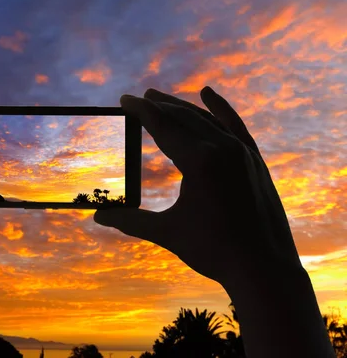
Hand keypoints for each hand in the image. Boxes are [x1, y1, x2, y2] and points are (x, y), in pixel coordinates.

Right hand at [94, 86, 302, 286]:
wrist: (264, 268)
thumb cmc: (214, 251)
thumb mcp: (167, 233)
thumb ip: (130, 221)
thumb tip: (98, 217)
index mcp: (200, 161)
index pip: (163, 126)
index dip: (141, 111)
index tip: (125, 99)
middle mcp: (222, 149)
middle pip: (183, 117)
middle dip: (159, 106)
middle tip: (139, 98)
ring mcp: (241, 152)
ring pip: (206, 119)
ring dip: (182, 107)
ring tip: (161, 99)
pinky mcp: (253, 159)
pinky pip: (235, 125)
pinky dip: (221, 109)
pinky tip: (208, 94)